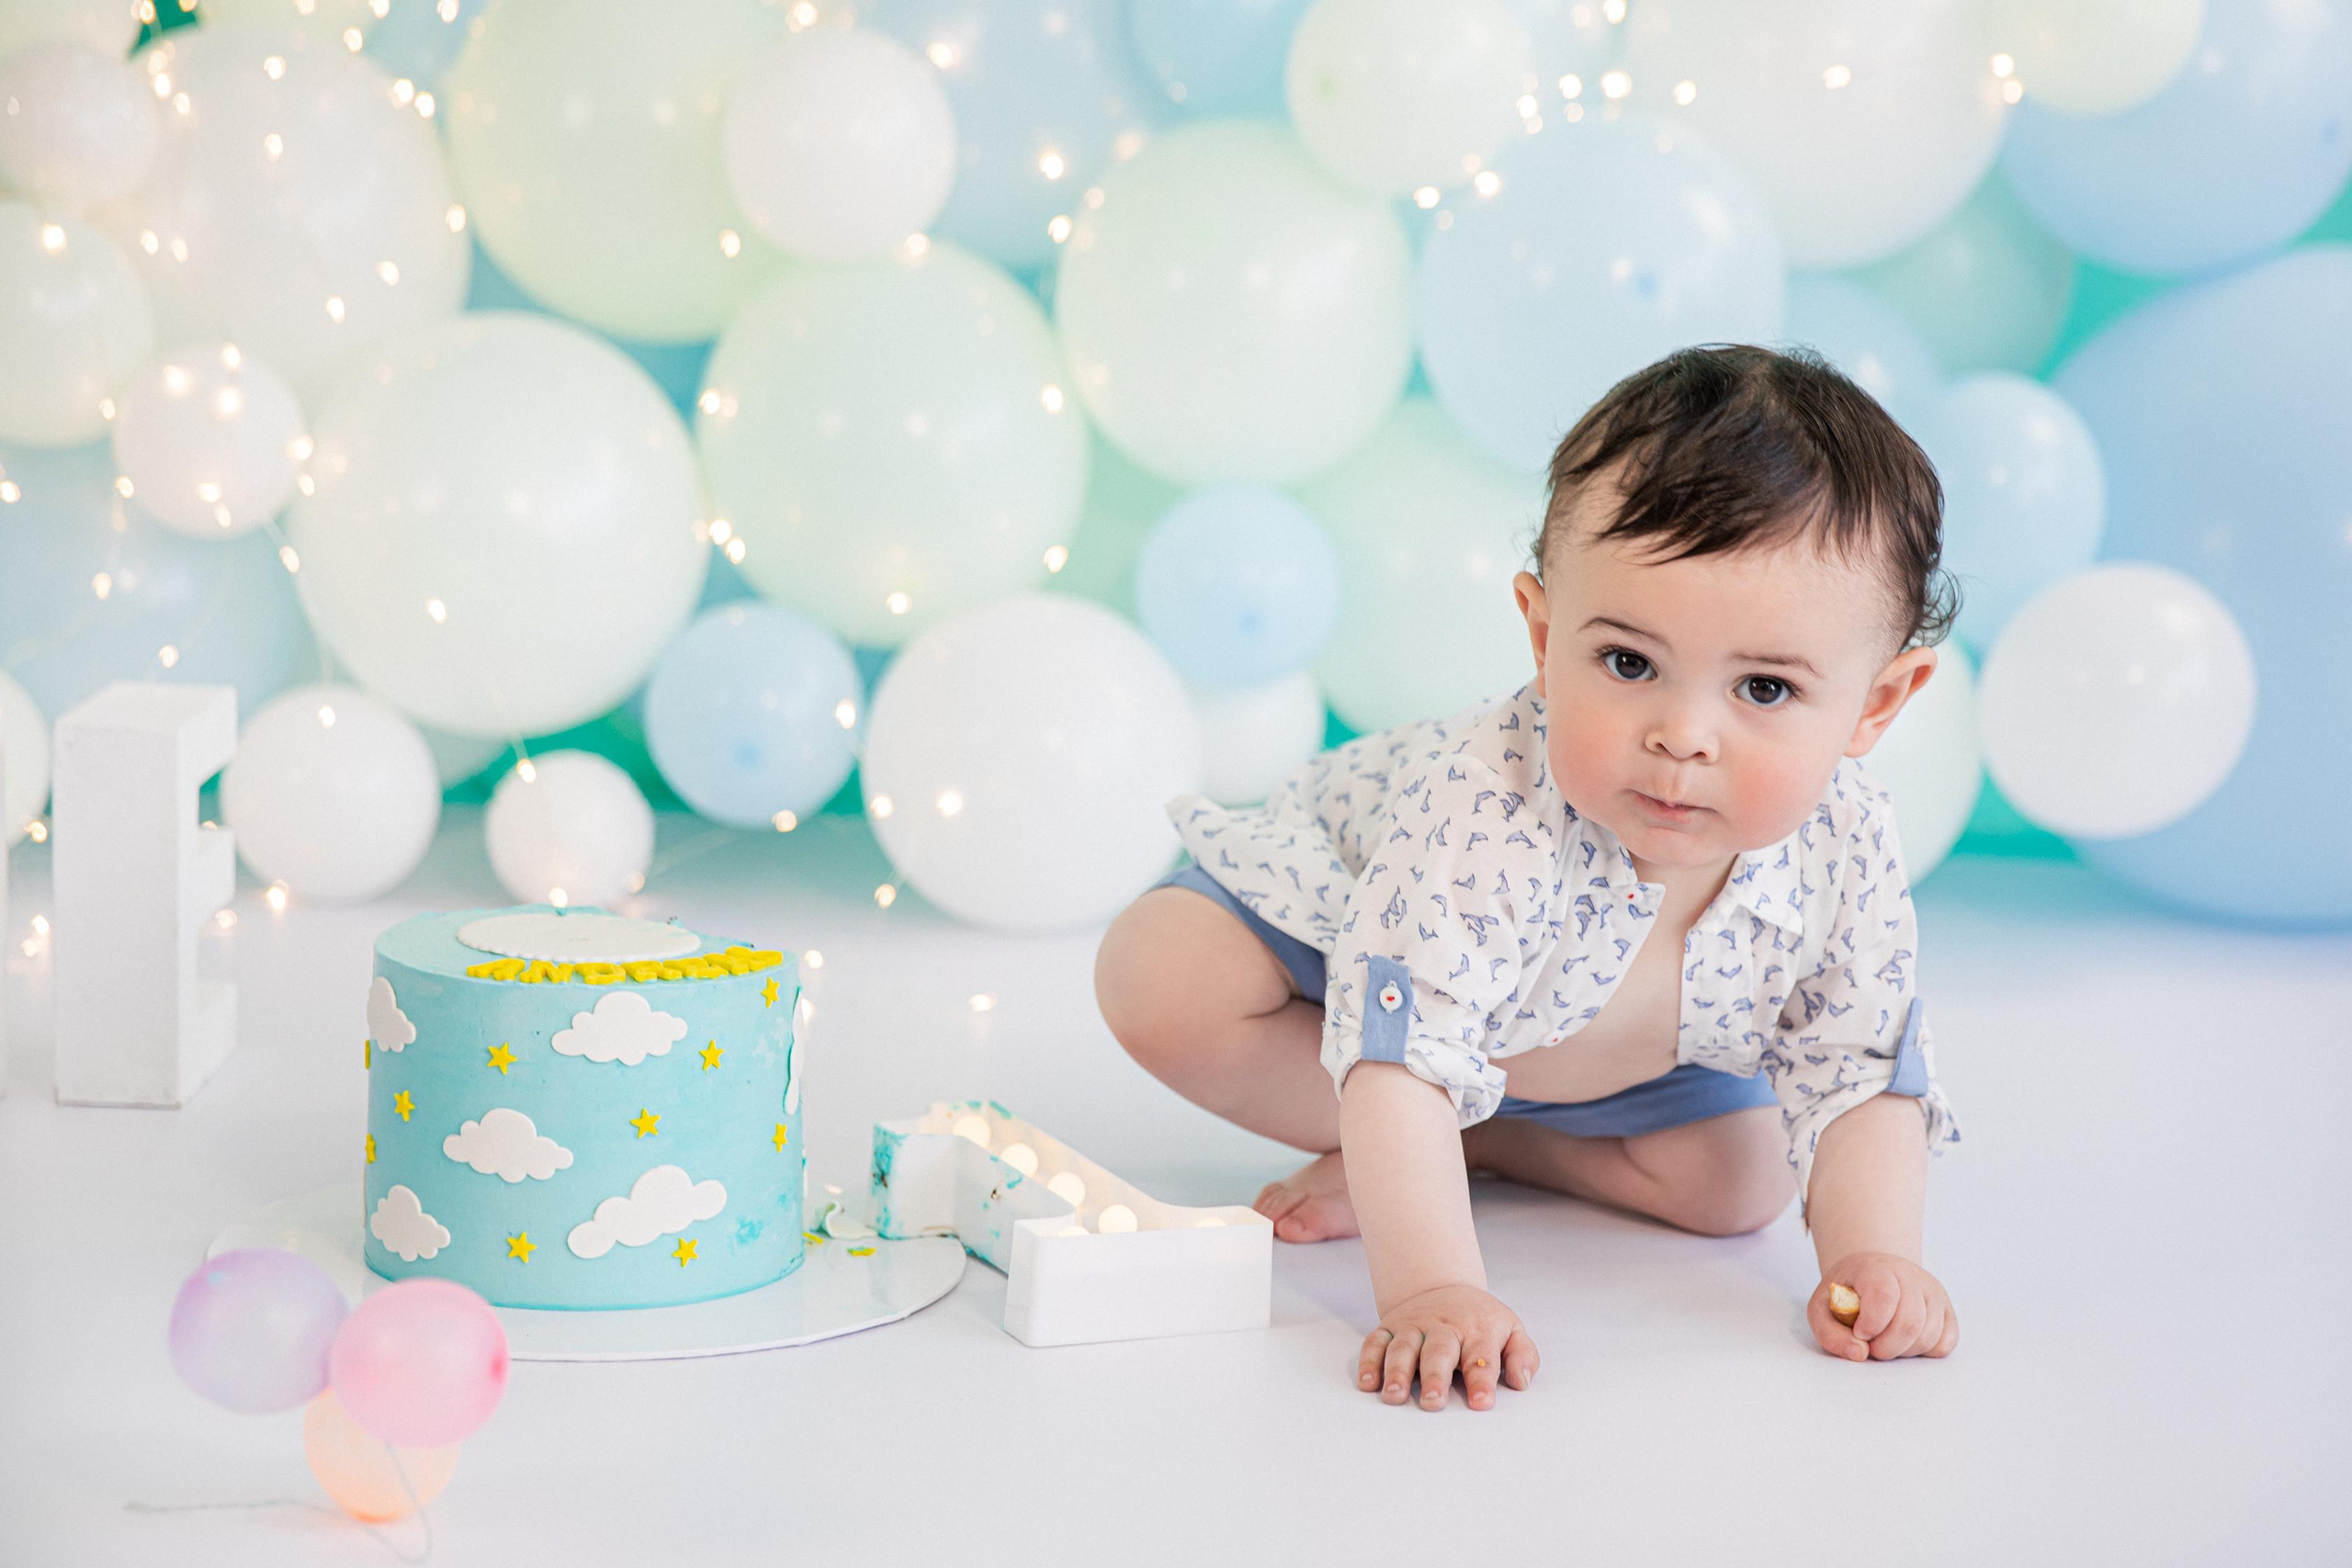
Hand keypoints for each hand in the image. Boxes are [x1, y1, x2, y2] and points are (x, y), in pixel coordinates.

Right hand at [1357, 1283, 1537, 1410]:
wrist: (1443, 1284)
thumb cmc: (1480, 1320)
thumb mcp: (1511, 1330)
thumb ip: (1523, 1356)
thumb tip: (1520, 1381)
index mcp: (1478, 1329)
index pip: (1481, 1356)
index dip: (1481, 1380)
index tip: (1480, 1402)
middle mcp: (1443, 1326)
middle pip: (1438, 1351)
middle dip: (1435, 1377)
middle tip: (1433, 1402)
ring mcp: (1413, 1325)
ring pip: (1403, 1347)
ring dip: (1397, 1371)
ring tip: (1394, 1396)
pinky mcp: (1389, 1327)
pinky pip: (1375, 1342)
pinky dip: (1369, 1361)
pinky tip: (1368, 1383)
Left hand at [1809, 1252, 1957, 1361]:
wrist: (1872, 1273)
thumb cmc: (1846, 1294)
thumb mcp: (1822, 1308)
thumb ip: (1829, 1333)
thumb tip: (1859, 1354)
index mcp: (1876, 1268)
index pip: (1884, 1295)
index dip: (1871, 1323)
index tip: (1859, 1332)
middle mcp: (1910, 1276)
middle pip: (1909, 1322)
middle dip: (1886, 1347)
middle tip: (1871, 1346)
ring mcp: (1932, 1292)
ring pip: (1929, 1335)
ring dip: (1904, 1351)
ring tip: (1886, 1342)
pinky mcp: (1947, 1310)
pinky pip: (1946, 1342)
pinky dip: (1925, 1352)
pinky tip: (1906, 1342)